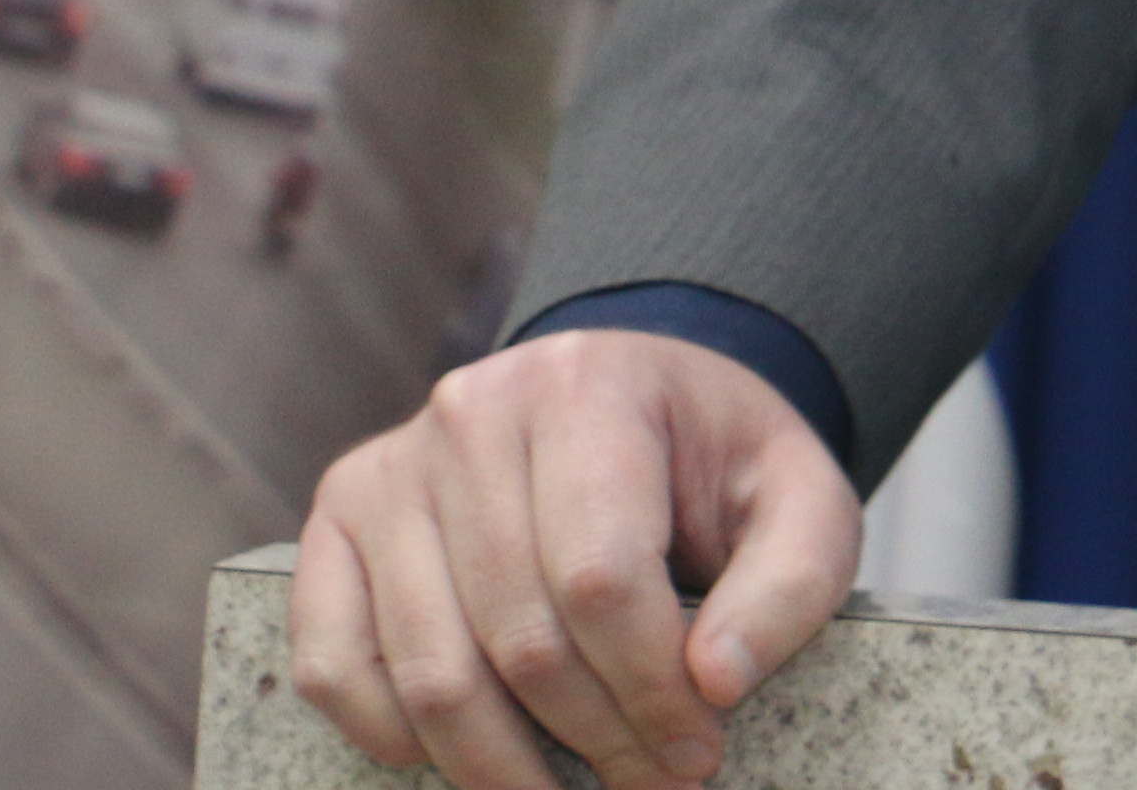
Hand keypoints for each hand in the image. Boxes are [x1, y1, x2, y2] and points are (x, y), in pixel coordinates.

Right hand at [290, 330, 856, 785]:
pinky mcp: (338, 521)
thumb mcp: (800, 499)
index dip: (651, 691)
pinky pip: (336, 667)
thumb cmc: (714, 461)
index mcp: (586, 387)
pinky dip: (399, 739)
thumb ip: (789, 584)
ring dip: (504, 767)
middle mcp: (470, 414)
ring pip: (430, 670)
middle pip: (520, 635)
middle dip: (597, 738)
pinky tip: (479, 756)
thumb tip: (715, 683)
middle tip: (657, 784)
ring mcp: (389, 467)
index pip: (600, 578)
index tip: (699, 753)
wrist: (634, 401)